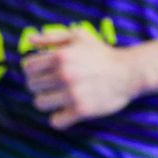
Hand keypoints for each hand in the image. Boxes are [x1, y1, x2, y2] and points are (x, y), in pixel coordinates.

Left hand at [21, 28, 143, 128]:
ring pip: (40, 103)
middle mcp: (64, 74)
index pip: (28, 67)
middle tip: (54, 84)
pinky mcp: (81, 110)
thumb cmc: (102, 53)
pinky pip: (56, 121)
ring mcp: (72, 94)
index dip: (33, 70)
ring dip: (48, 101)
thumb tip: (30, 40)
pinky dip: (60, 118)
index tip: (43, 72)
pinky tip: (68, 110)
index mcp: (61, 56)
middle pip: (32, 86)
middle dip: (40, 85)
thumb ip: (53, 37)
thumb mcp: (80, 37)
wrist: (128, 72)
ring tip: (60, 97)